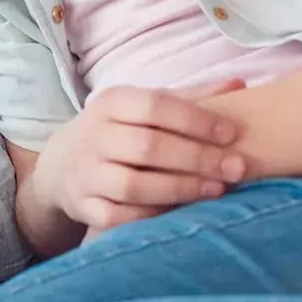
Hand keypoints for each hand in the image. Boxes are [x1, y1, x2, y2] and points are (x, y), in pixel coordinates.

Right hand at [31, 80, 248, 232]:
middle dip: (197, 158)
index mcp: (110, 104)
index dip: (195, 120)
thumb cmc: (118, 131)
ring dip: (181, 188)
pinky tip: (181, 212)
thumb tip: (239, 84)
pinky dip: (152, 216)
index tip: (232, 134)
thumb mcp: (143, 107)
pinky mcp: (83, 207)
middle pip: (147, 147)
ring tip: (217, 189)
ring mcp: (85, 173)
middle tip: (237, 168)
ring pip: (133, 185)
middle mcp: (93, 136)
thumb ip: (189, 98)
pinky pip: (119, 217)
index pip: (153, 106)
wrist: (62, 164)